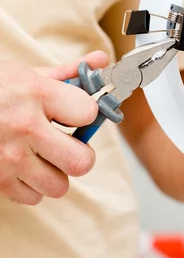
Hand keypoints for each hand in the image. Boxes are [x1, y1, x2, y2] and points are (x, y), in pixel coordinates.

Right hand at [0, 51, 108, 204]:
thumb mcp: (27, 74)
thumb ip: (69, 72)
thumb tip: (101, 60)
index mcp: (36, 93)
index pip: (88, 113)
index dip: (87, 113)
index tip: (78, 113)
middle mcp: (24, 126)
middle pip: (81, 161)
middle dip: (81, 154)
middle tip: (70, 145)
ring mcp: (8, 157)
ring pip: (59, 185)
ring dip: (56, 173)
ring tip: (45, 157)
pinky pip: (32, 197)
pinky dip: (32, 186)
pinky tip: (25, 167)